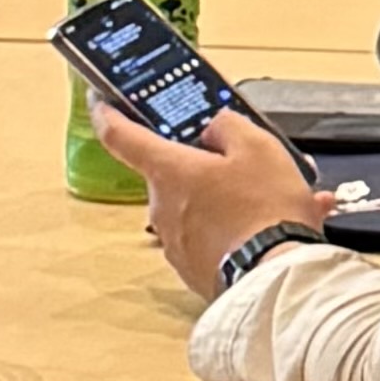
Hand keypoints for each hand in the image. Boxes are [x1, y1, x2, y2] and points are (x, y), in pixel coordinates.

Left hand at [86, 100, 317, 298]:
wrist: (275, 275)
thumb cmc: (265, 209)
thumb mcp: (259, 147)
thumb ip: (229, 126)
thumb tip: (215, 128)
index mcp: (170, 171)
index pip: (122, 136)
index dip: (108, 115)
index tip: (101, 104)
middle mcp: (162, 207)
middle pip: (173, 175)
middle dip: (203, 167)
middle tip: (240, 163)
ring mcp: (175, 243)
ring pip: (198, 208)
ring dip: (228, 201)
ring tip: (278, 202)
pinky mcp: (193, 269)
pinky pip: (212, 238)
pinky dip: (237, 230)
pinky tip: (276, 229)